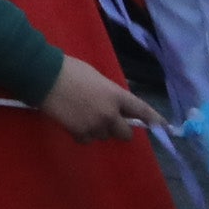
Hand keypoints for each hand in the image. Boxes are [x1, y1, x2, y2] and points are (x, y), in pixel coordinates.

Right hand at [39, 56, 162, 141]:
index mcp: (116, 95)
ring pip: (104, 136)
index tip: (165, 127)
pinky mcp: (79, 133)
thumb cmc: (69, 69)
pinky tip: (73, 121)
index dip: (155, 119)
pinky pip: (87, 139)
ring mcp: (95, 125)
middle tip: (107, 120)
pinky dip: (83, 133)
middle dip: (119, 129)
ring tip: (82, 115)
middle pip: (125, 133)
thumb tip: (114, 105)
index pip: (142, 110)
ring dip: (98, 129)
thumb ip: (109, 93)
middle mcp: (110, 114)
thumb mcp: (96, 77)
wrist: (44, 77)